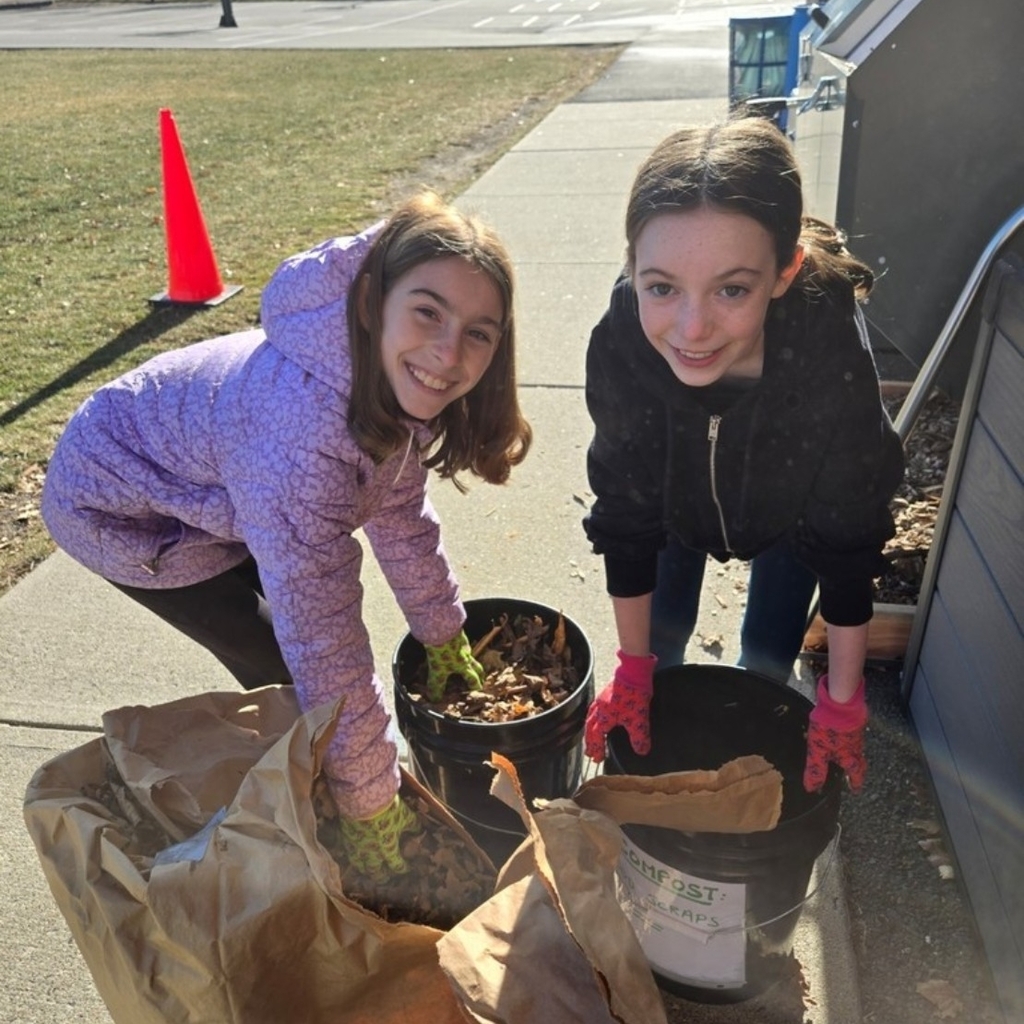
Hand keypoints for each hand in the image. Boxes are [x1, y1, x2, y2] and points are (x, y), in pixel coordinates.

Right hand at [338, 794, 419, 876]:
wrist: (364, 800)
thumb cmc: (388, 809)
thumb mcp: (405, 816)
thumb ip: (413, 825)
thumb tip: (420, 830)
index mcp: (388, 849)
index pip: (396, 865)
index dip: (402, 868)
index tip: (405, 868)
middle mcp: (372, 853)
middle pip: (375, 872)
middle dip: (381, 877)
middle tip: (385, 878)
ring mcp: (357, 847)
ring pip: (360, 865)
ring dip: (365, 869)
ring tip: (368, 870)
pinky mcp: (346, 837)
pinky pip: (349, 851)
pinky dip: (353, 854)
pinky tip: (355, 853)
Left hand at [423, 629, 484, 700]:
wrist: (442, 626)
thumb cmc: (442, 648)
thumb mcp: (438, 670)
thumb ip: (436, 684)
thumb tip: (434, 698)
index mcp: (464, 665)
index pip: (473, 679)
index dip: (475, 686)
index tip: (477, 690)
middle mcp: (466, 655)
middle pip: (477, 667)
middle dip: (480, 675)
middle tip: (481, 679)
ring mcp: (463, 643)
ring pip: (470, 654)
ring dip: (469, 660)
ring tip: (465, 662)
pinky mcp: (457, 633)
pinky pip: (461, 642)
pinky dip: (459, 647)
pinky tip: (453, 646)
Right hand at [584, 650, 656, 761]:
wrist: (633, 672)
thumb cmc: (633, 696)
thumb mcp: (638, 720)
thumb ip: (639, 737)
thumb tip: (641, 752)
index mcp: (604, 717)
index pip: (596, 737)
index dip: (596, 748)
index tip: (597, 758)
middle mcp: (599, 709)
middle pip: (589, 728)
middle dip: (590, 741)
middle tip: (590, 753)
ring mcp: (600, 700)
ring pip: (590, 717)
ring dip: (590, 729)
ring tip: (591, 736)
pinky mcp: (605, 693)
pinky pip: (594, 708)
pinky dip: (593, 717)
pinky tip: (599, 716)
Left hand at [803, 676, 868, 792]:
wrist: (840, 702)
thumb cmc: (829, 729)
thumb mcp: (818, 752)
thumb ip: (816, 769)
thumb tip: (812, 788)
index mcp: (851, 757)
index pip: (856, 775)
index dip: (855, 783)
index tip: (855, 790)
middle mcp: (858, 747)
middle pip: (860, 762)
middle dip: (858, 770)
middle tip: (855, 776)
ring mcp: (857, 733)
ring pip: (857, 748)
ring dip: (853, 754)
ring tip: (846, 757)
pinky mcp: (855, 721)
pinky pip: (853, 735)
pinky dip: (849, 741)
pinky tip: (842, 737)